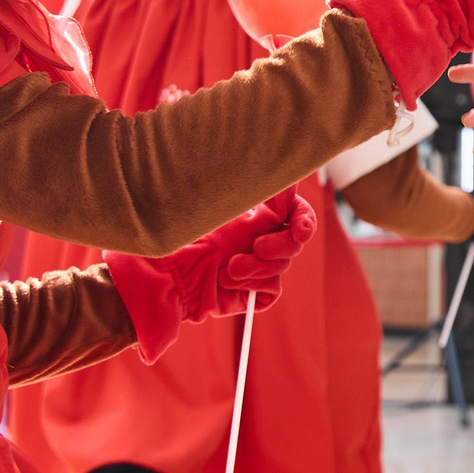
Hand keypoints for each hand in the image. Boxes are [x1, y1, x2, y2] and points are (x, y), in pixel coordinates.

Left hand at [103, 193, 317, 359]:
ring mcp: (259, 267)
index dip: (304, 221)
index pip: (297, 214)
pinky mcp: (254, 292)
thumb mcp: (222, 210)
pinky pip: (271, 289)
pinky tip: (228, 282)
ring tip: (229, 267)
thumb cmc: (188, 237)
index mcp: (259, 216)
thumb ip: (258, 196)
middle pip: (294, 243)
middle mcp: (262, 240)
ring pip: (281, 266)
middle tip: (256, 246)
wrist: (169, 276)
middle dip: (279, 246)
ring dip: (257, 267)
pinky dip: (251, 286)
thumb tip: (286, 179)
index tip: (299, 229)